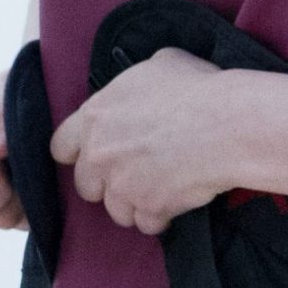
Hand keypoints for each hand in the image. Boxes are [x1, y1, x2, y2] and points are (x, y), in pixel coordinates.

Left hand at [48, 48, 232, 234]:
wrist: (226, 125)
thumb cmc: (196, 89)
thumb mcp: (160, 65)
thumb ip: (137, 83)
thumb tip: (145, 86)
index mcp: (94, 117)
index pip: (60, 146)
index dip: (75, 152)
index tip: (90, 155)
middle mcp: (100, 155)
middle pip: (85, 185)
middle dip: (106, 183)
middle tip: (131, 174)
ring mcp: (122, 186)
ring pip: (115, 209)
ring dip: (133, 203)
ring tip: (158, 189)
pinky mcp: (148, 209)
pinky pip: (147, 223)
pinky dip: (160, 217)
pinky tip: (174, 202)